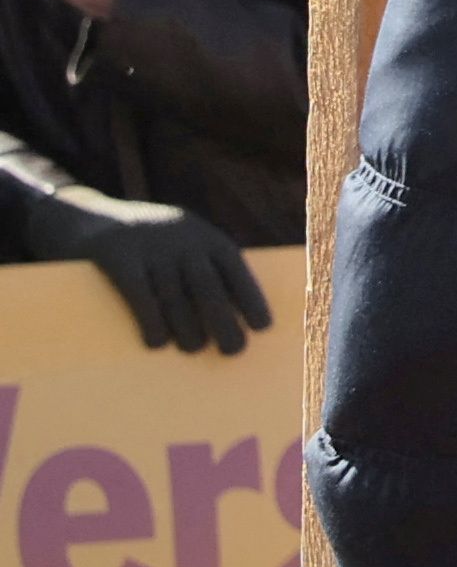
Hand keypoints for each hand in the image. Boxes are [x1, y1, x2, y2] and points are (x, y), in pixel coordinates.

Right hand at [44, 185, 271, 352]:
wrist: (84, 216)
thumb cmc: (146, 242)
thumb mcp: (180, 239)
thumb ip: (203, 265)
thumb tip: (229, 316)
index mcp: (203, 235)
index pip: (234, 268)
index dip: (250, 297)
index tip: (262, 326)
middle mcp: (181, 238)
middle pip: (207, 286)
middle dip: (223, 320)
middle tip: (233, 350)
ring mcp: (148, 246)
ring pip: (173, 294)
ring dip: (187, 327)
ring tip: (193, 349)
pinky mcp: (116, 255)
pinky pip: (138, 293)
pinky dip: (150, 320)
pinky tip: (155, 342)